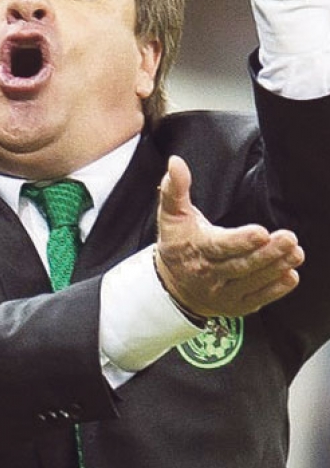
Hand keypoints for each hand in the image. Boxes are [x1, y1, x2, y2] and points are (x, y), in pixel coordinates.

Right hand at [155, 156, 304, 317]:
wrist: (171, 286)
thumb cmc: (176, 244)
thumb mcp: (171, 214)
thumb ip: (175, 188)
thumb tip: (175, 163)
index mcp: (195, 249)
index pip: (219, 246)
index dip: (240, 241)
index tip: (261, 232)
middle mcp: (208, 275)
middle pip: (241, 265)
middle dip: (267, 253)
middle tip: (289, 239)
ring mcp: (222, 293)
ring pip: (252, 281)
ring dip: (276, 268)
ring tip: (296, 253)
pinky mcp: (235, 304)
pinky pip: (257, 298)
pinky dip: (275, 289)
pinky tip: (290, 275)